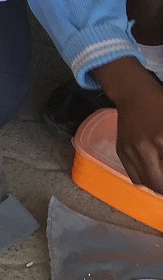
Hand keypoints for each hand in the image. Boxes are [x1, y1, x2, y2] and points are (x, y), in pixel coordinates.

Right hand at [100, 62, 162, 192]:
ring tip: (161, 179)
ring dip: (156, 185)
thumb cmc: (160, 105)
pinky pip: (133, 175)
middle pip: (157, 183)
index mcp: (161, 139)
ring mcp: (129, 151)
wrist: (133, 94)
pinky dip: (145, 179)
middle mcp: (144, 148)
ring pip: (145, 182)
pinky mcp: (120, 151)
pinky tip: (152, 172)